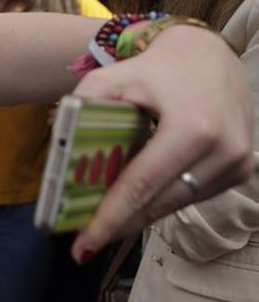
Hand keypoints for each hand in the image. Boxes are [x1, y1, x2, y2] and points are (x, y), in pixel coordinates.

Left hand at [70, 24, 254, 260]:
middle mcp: (223, 150)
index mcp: (194, 128)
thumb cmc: (155, 69)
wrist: (208, 55)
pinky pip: (191, 197)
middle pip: (157, 203)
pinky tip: (136, 201)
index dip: (109, 219)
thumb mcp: (110, 80)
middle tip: (81, 242)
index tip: (81, 247)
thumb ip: (81, 111)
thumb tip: (61, 160)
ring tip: (102, 222)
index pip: (141, 186)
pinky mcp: (240, 169)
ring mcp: (237, 162)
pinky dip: (161, 200)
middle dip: (117, 224)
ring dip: (138, 216)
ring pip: (174, 205)